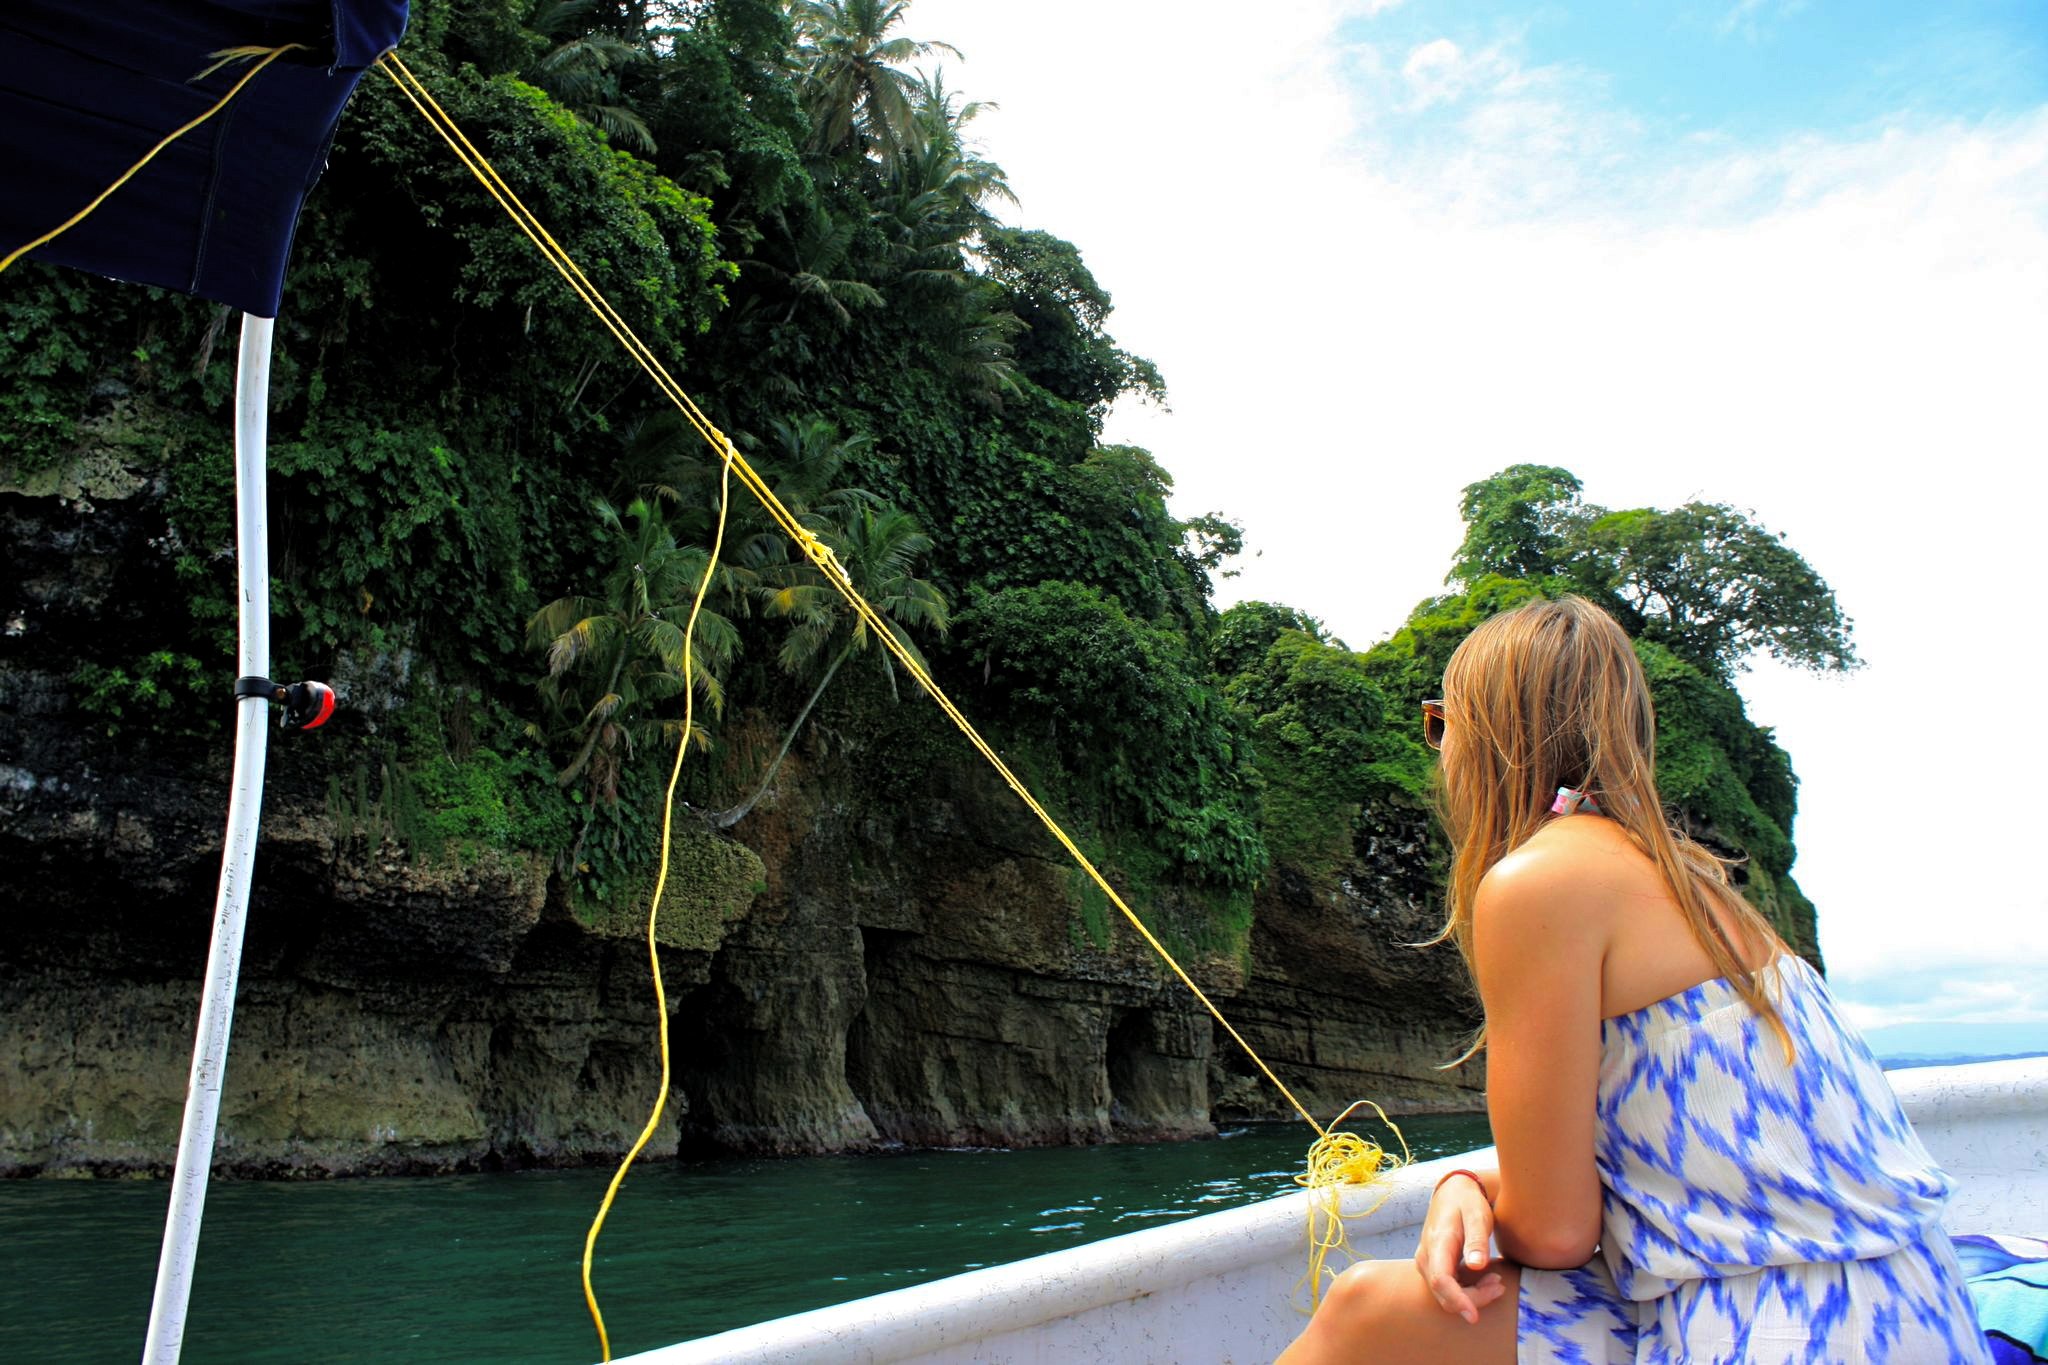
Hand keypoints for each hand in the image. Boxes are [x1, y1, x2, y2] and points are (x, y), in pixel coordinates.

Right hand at [1413, 1172, 1505, 1324]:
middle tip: (1500, 1286)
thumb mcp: (1477, 1215)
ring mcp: (1428, 1264)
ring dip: (1472, 1295)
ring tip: (1497, 1281)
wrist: (1452, 1192)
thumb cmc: (1467, 1203)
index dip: (1457, 1301)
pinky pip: (1448, 1288)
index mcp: (1436, 1244)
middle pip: (1444, 1294)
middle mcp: (1426, 1258)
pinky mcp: (1434, 1267)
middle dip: (1473, 1299)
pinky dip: (1468, 1290)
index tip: (1474, 1316)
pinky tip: (1486, 1278)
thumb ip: (1477, 1240)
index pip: (1440, 1280)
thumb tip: (1478, 1266)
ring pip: (1446, 1295)